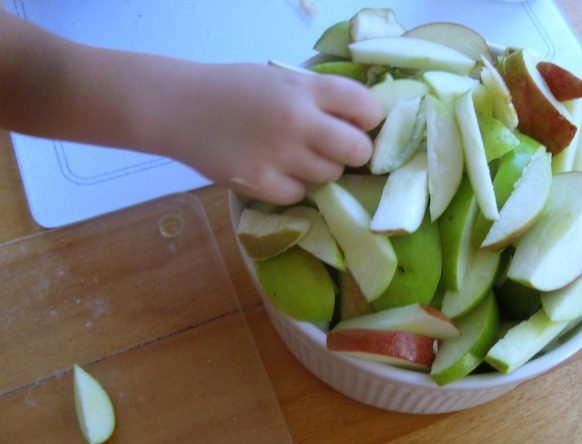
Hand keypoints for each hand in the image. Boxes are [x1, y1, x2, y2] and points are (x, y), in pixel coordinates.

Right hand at [155, 63, 382, 203]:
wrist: (179, 108)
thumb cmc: (232, 90)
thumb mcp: (279, 79)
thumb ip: (317, 96)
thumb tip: (359, 120)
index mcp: (304, 88)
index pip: (365, 106)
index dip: (370, 119)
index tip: (362, 125)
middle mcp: (297, 121)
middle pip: (357, 150)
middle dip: (354, 152)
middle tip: (338, 150)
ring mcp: (279, 155)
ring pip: (330, 175)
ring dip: (322, 170)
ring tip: (298, 159)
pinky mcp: (260, 183)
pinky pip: (300, 194)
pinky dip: (294, 187)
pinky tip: (277, 173)